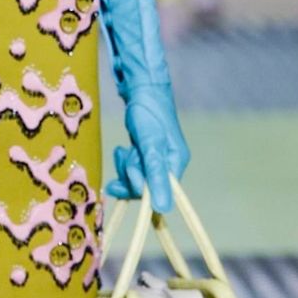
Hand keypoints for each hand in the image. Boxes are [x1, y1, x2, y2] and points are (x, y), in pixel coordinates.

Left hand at [106, 83, 189, 213]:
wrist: (141, 88)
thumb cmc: (148, 113)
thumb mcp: (151, 145)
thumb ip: (155, 176)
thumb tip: (163, 209)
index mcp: (175, 164)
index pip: (160, 193)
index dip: (141, 187)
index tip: (131, 171)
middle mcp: (168, 164)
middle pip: (145, 187)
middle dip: (130, 173)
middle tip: (127, 153)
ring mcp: (156, 159)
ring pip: (135, 178)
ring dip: (125, 166)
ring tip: (124, 150)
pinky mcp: (145, 154)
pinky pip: (132, 169)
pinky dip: (124, 162)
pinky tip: (122, 150)